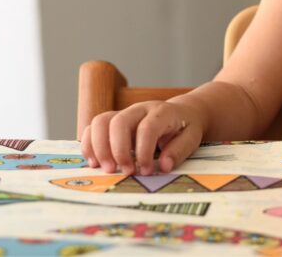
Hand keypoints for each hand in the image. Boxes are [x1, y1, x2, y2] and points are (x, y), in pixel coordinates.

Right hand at [80, 101, 203, 175]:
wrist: (181, 113)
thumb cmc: (185, 127)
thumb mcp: (192, 138)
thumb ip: (179, 151)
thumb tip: (163, 166)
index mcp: (162, 112)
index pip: (147, 128)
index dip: (143, 151)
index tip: (145, 171)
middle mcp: (139, 109)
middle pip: (118, 122)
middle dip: (117, 150)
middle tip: (123, 172)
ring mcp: (124, 113)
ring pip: (101, 121)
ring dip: (98, 147)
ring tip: (106, 169)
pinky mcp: (113, 122)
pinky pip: (93, 127)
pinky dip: (89, 144)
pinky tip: (94, 162)